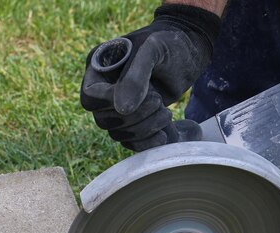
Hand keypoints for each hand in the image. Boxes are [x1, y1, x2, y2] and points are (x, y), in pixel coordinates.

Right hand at [81, 4, 219, 150]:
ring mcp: (118, 108)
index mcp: (98, 69)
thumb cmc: (169, 43)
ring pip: (118, 134)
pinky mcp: (134, 122)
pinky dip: (148, 142)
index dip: (110, 102)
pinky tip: (165, 133)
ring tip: (166, 111)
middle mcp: (103, 91)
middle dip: (135, 116)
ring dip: (145, 128)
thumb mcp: (152, 50)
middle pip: (104, 120)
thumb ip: (135, 76)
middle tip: (159, 100)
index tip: (143, 93)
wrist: (189, 51)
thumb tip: (121, 109)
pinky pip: (132, 143)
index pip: (90, 98)